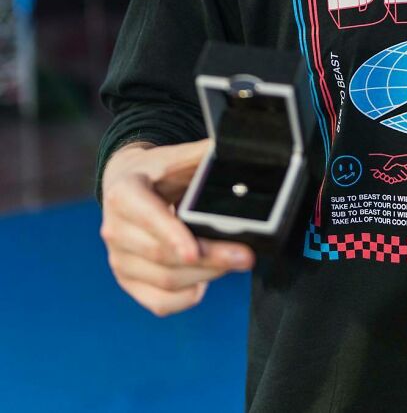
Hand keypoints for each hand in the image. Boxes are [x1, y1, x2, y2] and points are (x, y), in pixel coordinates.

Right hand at [100, 139, 254, 316]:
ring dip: (205, 276)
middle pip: (162, 255)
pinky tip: (205, 282)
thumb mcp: (177, 155)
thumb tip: (238, 151)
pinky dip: (186, 297)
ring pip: (165, 281)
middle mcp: (115, 229)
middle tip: (245, 256)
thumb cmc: (159, 170)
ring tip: (234, 263)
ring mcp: (118, 259)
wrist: (126, 183)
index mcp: (124, 193)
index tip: (196, 251)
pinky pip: (159, 302)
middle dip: (209, 259)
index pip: (149, 217)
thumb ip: (205, 154)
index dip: (172, 235)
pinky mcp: (126, 280)